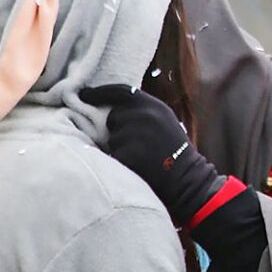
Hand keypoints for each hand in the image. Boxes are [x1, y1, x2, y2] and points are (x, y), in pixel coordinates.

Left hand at [80, 85, 218, 225]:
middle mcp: (145, 116)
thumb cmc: (174, 153)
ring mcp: (135, 135)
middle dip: (118, 130)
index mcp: (154, 106)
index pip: (120, 91)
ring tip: (141, 158)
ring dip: (120, 148)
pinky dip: (118, 163)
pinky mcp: (128, 155)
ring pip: (112, 139)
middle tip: (138, 145)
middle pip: (114, 118)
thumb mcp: (164, 121)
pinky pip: (112, 157)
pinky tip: (136, 167)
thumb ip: (142, 111)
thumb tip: (113, 108)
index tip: (84, 94)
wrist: (186, 180)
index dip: (100, 92)